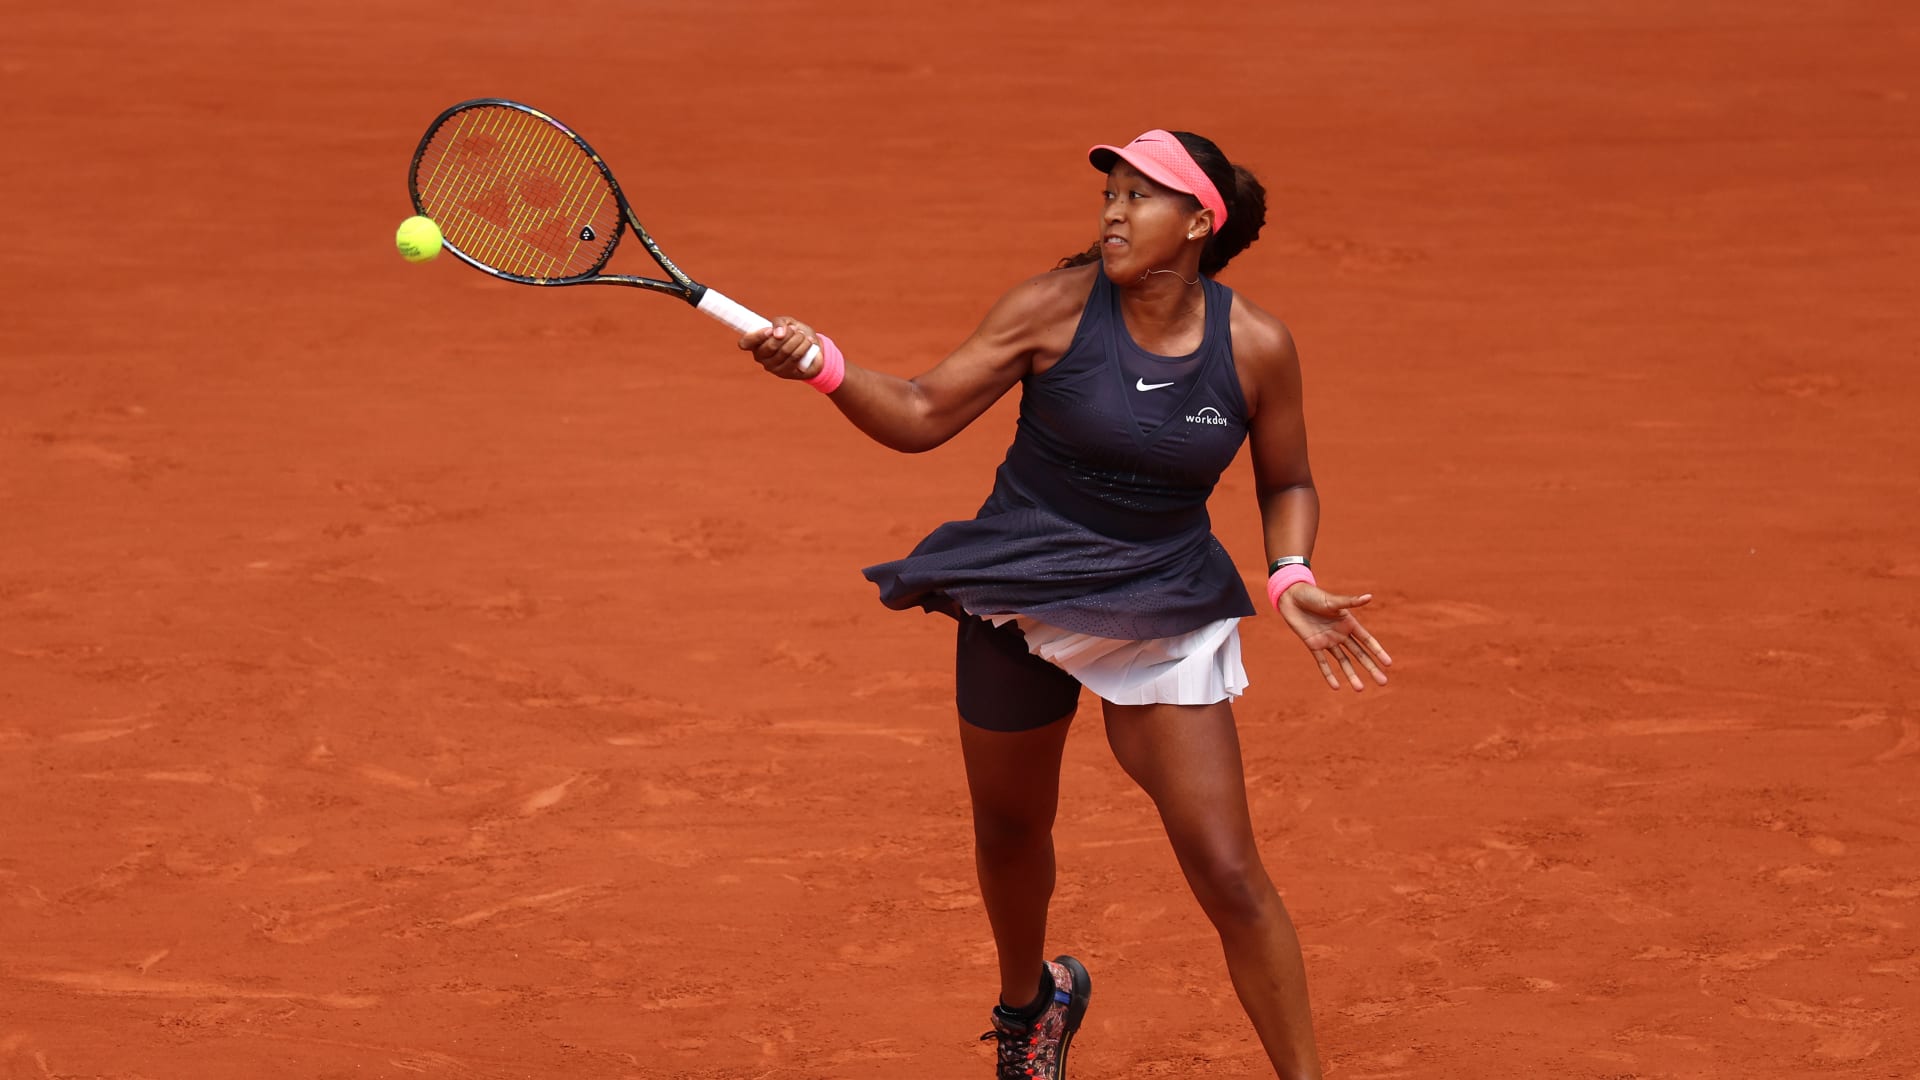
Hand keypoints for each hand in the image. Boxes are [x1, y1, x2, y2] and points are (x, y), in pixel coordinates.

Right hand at [739, 316, 818, 379]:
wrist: (813, 348)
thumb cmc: (795, 334)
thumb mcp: (787, 322)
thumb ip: (779, 322)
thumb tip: (778, 333)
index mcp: (756, 343)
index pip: (745, 343)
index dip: (756, 336)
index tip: (770, 330)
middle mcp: (760, 357)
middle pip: (770, 346)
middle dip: (787, 334)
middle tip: (795, 330)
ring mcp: (772, 367)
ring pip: (785, 351)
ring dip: (798, 339)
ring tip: (803, 336)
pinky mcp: (785, 373)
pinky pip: (795, 358)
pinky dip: (803, 347)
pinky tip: (808, 342)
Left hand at [1277, 584, 1391, 690]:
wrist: (1291, 598)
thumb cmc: (1313, 596)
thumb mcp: (1332, 601)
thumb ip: (1350, 602)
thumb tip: (1369, 596)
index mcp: (1348, 623)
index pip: (1367, 640)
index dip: (1377, 651)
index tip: (1388, 663)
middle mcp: (1341, 634)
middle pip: (1359, 654)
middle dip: (1370, 668)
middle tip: (1383, 682)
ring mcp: (1328, 641)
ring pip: (1343, 661)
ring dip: (1351, 675)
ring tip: (1360, 689)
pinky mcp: (1314, 645)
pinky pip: (1322, 663)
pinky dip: (1328, 674)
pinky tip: (1336, 687)